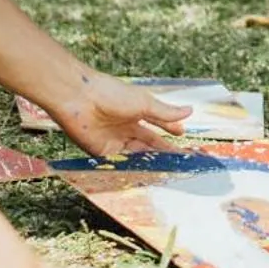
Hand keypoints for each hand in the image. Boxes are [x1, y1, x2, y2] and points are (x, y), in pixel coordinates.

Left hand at [50, 72, 190, 156]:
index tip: (183, 137)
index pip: (157, 125)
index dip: (170, 130)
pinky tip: (147, 173)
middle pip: (148, 143)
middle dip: (164, 152)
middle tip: (181, 161)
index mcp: (136, 111)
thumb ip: (165, 113)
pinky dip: (133, 168)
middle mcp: (125, 127)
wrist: (79, 99)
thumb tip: (189, 111)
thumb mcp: (144, 103)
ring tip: (169, 169)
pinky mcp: (103, 153)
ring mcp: (114, 141)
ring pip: (137, 155)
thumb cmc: (111, 93)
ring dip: (151, 162)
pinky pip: (121, 163)